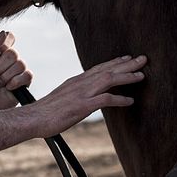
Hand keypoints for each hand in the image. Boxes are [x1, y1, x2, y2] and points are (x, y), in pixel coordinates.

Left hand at [0, 31, 32, 114]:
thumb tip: (4, 33)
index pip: (8, 39)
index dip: (2, 47)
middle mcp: (8, 61)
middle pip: (13, 53)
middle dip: (0, 66)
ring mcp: (17, 71)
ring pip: (20, 64)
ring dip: (5, 76)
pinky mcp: (24, 83)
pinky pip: (27, 75)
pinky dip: (15, 82)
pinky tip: (7, 88)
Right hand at [0, 53, 146, 160]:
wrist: (32, 118)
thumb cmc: (45, 112)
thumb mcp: (63, 99)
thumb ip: (75, 96)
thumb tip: (83, 99)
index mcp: (76, 81)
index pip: (99, 68)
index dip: (115, 62)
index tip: (127, 58)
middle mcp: (81, 83)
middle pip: (108, 69)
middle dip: (127, 64)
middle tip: (144, 59)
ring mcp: (82, 93)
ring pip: (109, 79)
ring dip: (127, 76)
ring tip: (142, 75)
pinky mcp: (82, 105)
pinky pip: (105, 99)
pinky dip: (119, 98)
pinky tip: (130, 101)